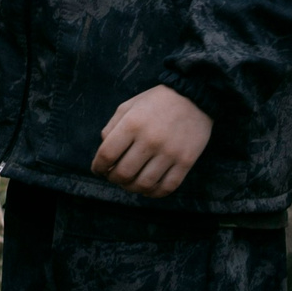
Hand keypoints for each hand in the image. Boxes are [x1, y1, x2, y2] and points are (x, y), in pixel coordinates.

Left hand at [92, 84, 213, 197]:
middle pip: (123, 173)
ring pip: (144, 184)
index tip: (98, 170)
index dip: (98, 166)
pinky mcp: (185, 162)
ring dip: (131, 188)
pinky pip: (167, 187)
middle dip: (113, 179)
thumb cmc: (156, 102)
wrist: (193, 98)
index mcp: (132, 124)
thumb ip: (112, 128)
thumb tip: (104, 154)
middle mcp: (150, 140)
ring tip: (129, 183)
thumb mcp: (129, 106)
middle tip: (113, 177)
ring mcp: (169, 153)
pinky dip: (154, 193)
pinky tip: (147, 189)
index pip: (107, 155)